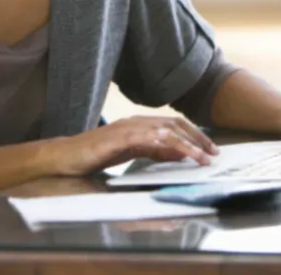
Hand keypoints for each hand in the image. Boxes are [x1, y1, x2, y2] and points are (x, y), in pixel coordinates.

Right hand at [49, 116, 218, 176]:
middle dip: (197, 138)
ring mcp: (127, 128)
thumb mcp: (131, 153)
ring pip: (165, 130)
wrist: (67, 156)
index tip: (210, 149)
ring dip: (187, 144)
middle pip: (174, 124)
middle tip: (213, 153)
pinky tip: (176, 153)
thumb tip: (178, 153)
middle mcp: (135, 122)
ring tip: (201, 158)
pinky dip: (164, 145)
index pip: (173, 124)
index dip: (194, 135)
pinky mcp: (118, 138)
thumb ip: (153, 151)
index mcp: (139, 125)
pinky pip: (147, 139)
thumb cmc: (96, 154)